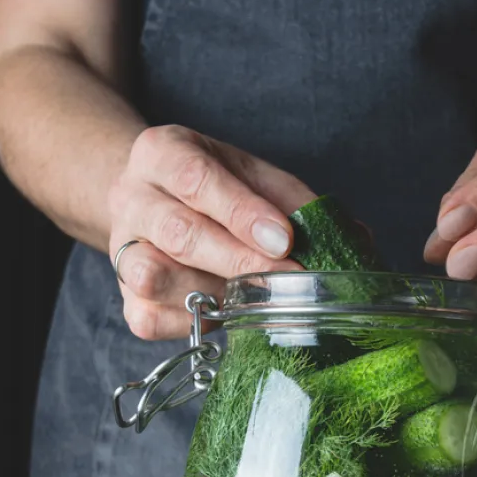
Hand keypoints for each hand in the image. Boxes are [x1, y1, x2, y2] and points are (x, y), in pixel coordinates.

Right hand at [108, 125, 315, 339]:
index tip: (285, 239)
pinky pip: (151, 319)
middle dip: (240, 261)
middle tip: (288, 278)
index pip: (197, 178)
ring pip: (156, 278)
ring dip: (213, 293)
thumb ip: (296, 202)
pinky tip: (222, 313)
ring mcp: (122, 250)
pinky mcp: (126, 297)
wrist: (155, 201)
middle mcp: (132, 198)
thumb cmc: (215, 190)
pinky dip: (191, 324)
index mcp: (162, 153)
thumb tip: (355, 239)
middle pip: (179, 233)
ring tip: (253, 296)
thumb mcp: (254, 178)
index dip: (242, 213)